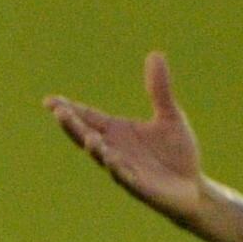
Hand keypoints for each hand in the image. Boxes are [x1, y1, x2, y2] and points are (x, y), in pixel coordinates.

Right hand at [44, 52, 208, 225]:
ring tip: (87, 135)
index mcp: (116, 131)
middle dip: (73, 126)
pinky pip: (123, 176)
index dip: (69, 109)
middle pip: (86, 135)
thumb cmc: (177, 152)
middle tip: (58, 112)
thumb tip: (155, 54)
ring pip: (101, 157)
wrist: (193, 187)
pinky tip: (110, 156)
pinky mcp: (138, 186)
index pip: (87, 117)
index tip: (49, 101)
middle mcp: (114, 149)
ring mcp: (123, 168)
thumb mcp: (170, 115)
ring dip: (93, 147)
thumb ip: (159, 89)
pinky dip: (115, 167)